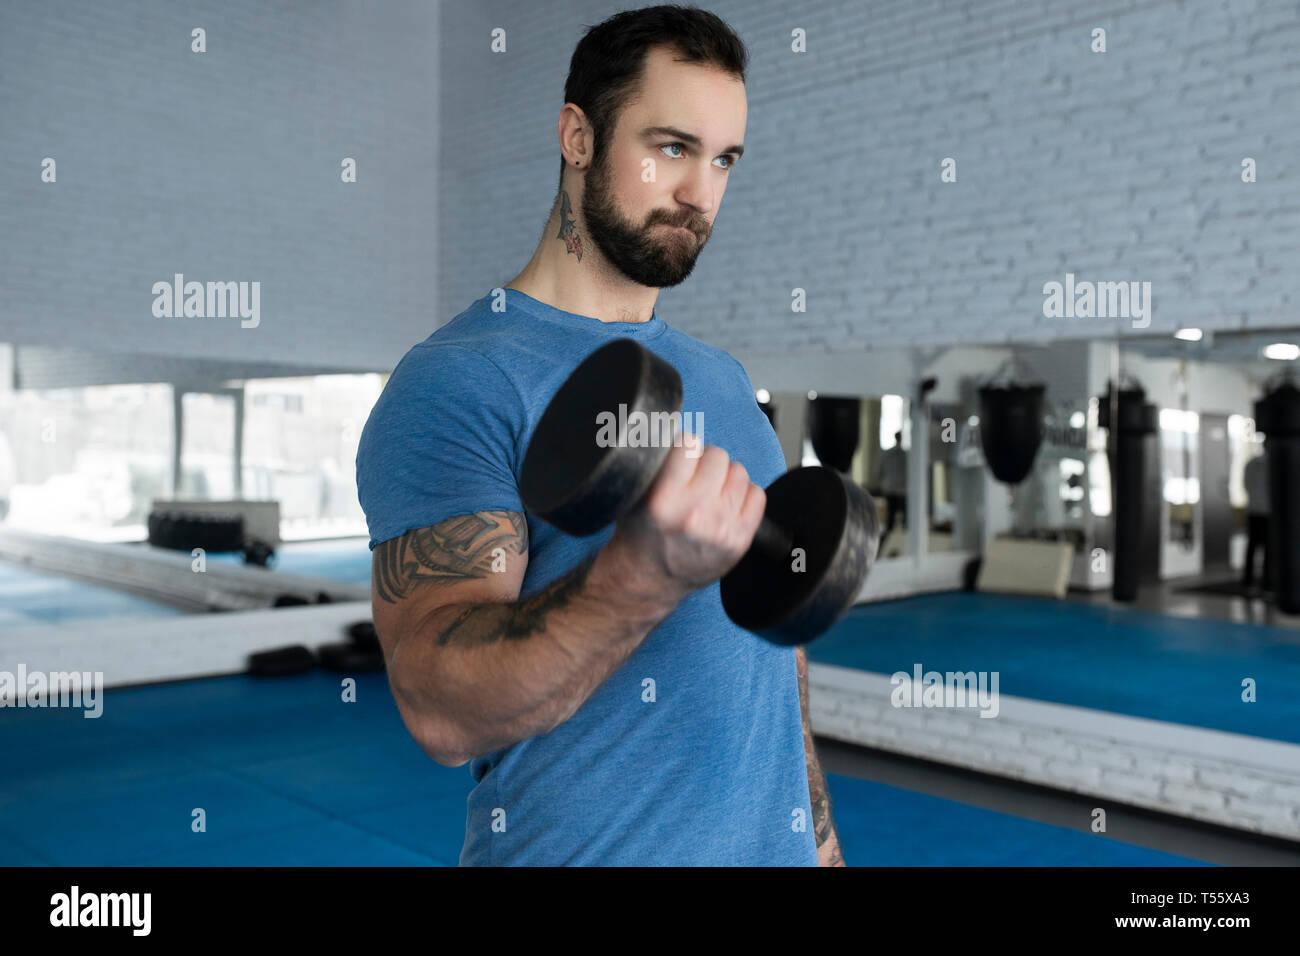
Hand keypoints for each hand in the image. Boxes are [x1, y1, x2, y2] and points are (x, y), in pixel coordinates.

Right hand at [608, 432, 765, 597]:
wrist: (649, 578)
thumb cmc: (641, 535)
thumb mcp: (633, 495)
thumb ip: (655, 464)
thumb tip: (676, 429)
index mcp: (662, 499)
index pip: (688, 443)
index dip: (684, 447)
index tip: (681, 457)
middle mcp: (693, 513)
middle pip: (717, 455)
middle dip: (705, 463)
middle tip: (694, 479)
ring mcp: (720, 528)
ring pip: (739, 472)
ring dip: (725, 478)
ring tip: (709, 493)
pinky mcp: (739, 540)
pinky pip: (757, 495)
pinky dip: (743, 496)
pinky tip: (725, 506)